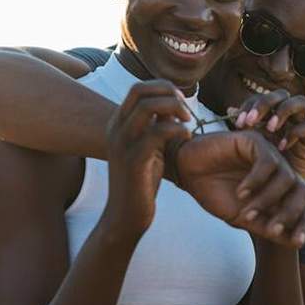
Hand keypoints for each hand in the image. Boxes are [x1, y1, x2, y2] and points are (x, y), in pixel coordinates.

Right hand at [104, 80, 190, 237]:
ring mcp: (122, 144)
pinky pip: (156, 133)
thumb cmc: (141, 181)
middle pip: (140, 91)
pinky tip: (187, 137)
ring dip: (174, 108)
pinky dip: (177, 129)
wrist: (125, 216)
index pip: (138, 88)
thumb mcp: (148, 147)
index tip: (181, 102)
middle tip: (187, 110)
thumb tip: (172, 105)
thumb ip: (156, 125)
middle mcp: (116, 129)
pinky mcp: (134, 161)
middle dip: (169, 93)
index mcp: (118, 123)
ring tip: (188, 122)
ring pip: (148, 107)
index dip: (163, 88)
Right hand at [176, 130, 304, 247]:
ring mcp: (269, 155)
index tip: (297, 242)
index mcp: (279, 190)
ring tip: (247, 213)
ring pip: (286, 177)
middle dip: (290, 213)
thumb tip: (294, 243)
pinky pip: (268, 163)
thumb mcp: (242, 217)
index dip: (304, 223)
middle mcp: (278, 171)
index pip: (303, 205)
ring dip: (268, 200)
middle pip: (302, 190)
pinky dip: (257, 181)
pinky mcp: (256, 141)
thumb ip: (267, 227)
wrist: (187, 171)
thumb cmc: (213, 193)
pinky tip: (241, 192)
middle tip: (273, 229)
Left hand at [230, 90, 304, 179]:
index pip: (260, 98)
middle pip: (281, 94)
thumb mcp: (246, 148)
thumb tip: (229, 110)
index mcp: (266, 115)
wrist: (276, 196)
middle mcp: (284, 117)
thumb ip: (241, 129)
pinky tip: (281, 147)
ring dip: (283, 112)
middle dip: (266, 104)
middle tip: (252, 121)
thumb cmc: (256, 170)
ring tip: (270, 128)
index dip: (250, 105)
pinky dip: (294, 134)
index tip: (239, 124)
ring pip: (299, 102)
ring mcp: (298, 126)